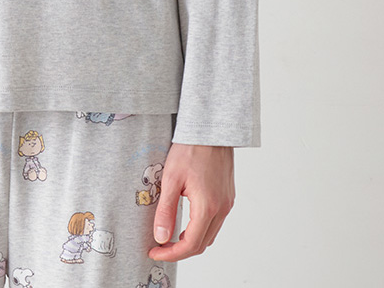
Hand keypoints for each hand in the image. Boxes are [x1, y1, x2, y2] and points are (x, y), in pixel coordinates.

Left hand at [148, 143, 234, 261]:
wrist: (210, 129)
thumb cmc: (191, 149)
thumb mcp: (171, 179)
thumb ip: (165, 211)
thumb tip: (160, 237)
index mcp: (207, 207)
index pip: (190, 244)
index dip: (171, 254)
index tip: (155, 252)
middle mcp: (222, 208)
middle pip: (202, 244)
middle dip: (180, 250)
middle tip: (160, 246)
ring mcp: (227, 203)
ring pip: (210, 235)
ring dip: (192, 240)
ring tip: (171, 235)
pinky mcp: (228, 196)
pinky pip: (216, 222)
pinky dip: (201, 228)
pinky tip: (187, 220)